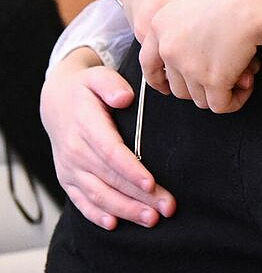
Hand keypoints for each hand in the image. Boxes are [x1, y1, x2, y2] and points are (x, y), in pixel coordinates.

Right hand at [40, 49, 175, 229]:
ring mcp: (70, 167)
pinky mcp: (68, 179)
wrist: (56, 102)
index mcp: (86, 125)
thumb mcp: (97, 76)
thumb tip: (125, 97)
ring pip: (97, 194)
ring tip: (151, 219)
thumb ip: (111, 84)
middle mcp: (75, 151)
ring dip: (124, 210)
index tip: (151, 184)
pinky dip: (95, 215)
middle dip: (138, 196)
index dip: (131, 170)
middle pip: (109, 179)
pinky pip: (80, 201)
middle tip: (166, 208)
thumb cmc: (86, 89)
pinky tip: (114, 224)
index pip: (110, 152)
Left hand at [145, 0, 261, 112]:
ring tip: (241, 76)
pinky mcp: (213, 79)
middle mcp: (168, 49)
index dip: (161, 80)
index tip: (173, 87)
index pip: (148, 65)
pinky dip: (234, 101)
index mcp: (158, 26)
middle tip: (224, 75)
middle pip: (178, 87)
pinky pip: (220, 105)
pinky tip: (248, 86)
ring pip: (199, 98)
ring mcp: (189, 66)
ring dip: (220, 92)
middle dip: (200, 86)